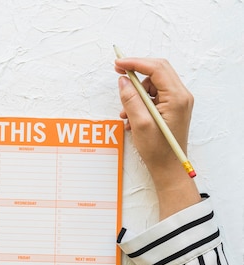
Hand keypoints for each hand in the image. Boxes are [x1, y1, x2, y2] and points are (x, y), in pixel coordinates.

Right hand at [115, 57, 199, 217]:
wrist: (169, 168)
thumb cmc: (157, 150)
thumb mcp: (140, 124)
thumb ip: (131, 99)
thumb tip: (123, 81)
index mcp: (176, 98)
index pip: (156, 68)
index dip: (135, 63)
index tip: (118, 64)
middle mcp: (181, 96)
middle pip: (158, 70)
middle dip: (136, 70)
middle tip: (118, 72)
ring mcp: (178, 101)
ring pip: (154, 83)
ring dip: (137, 91)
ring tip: (126, 111)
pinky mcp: (172, 107)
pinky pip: (154, 95)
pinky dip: (141, 100)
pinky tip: (132, 116)